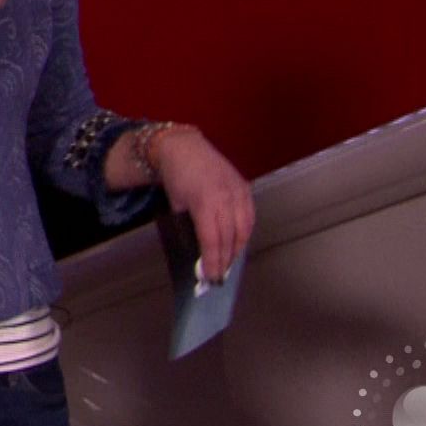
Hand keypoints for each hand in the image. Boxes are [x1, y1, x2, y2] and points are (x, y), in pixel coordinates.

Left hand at [155, 130, 254, 281]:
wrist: (185, 148)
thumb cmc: (176, 178)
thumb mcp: (177, 206)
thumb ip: (189, 227)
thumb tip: (199, 254)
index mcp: (205, 202)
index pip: (212, 240)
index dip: (213, 261)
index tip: (211, 277)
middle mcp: (226, 197)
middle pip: (230, 237)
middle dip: (225, 260)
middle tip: (220, 276)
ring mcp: (238, 191)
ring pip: (244, 228)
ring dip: (237, 248)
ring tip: (229, 263)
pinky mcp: (245, 187)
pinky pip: (249, 216)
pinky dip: (244, 232)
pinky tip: (237, 242)